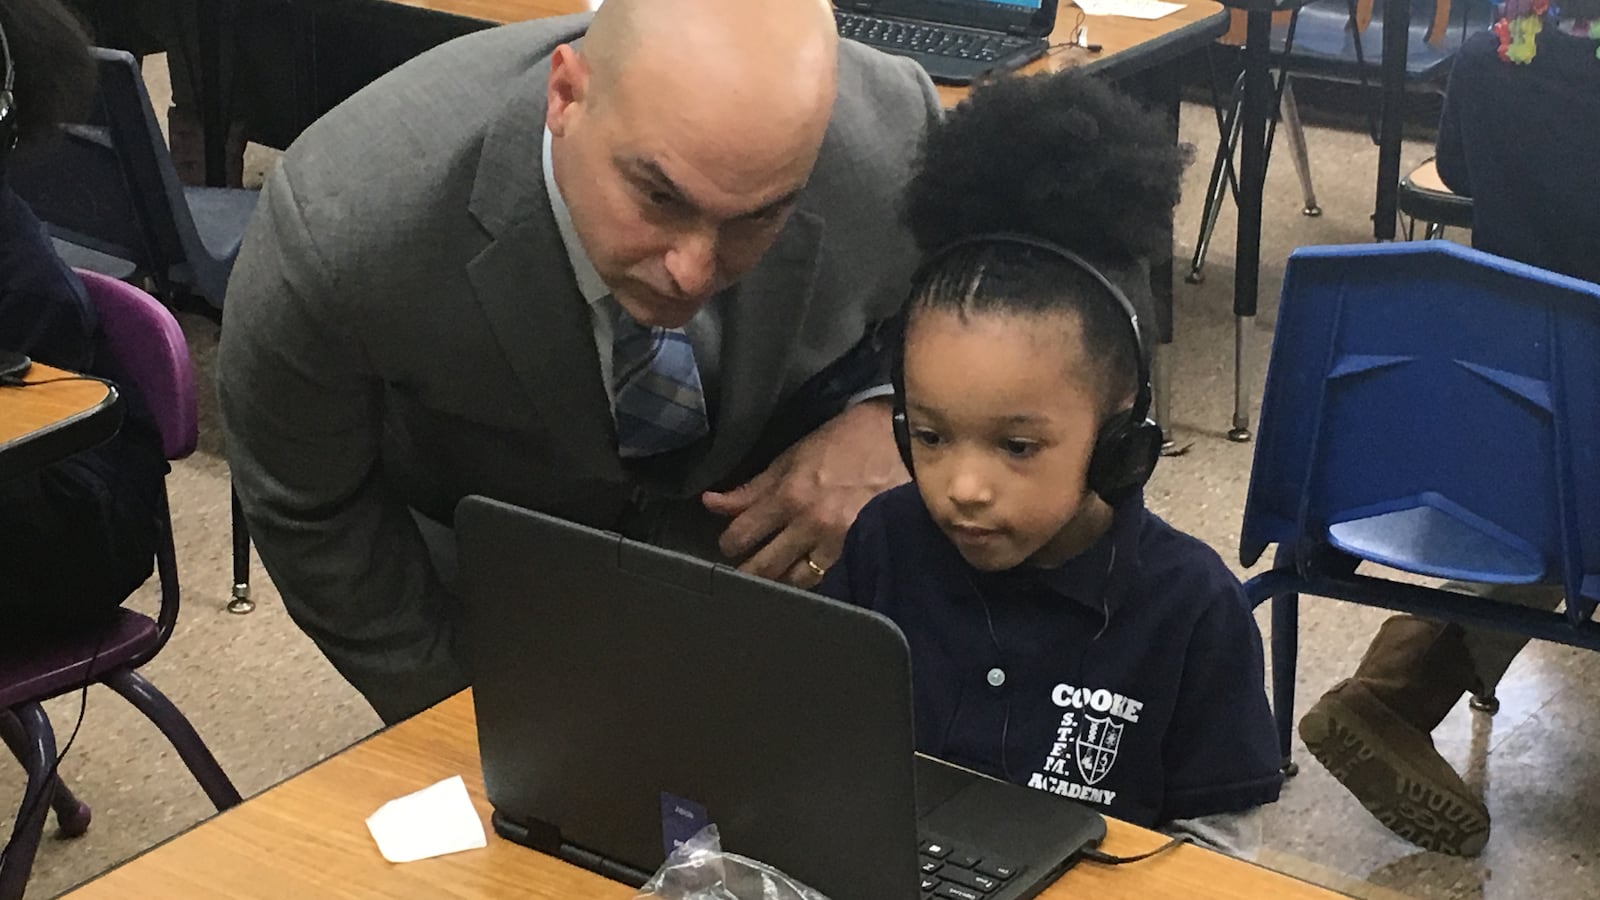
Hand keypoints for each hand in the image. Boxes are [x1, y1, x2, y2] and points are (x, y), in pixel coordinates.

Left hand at [702, 400, 908, 587]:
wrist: (905, 442)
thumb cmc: (847, 441)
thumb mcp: (794, 456)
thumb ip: (753, 487)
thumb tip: (710, 503)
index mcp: (789, 495)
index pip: (740, 536)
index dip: (729, 544)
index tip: (732, 543)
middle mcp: (810, 524)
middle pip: (763, 568)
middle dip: (749, 570)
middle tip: (749, 566)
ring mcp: (839, 543)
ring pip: (796, 583)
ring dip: (782, 579)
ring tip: (779, 572)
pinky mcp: (863, 552)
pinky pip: (830, 581)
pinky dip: (816, 580)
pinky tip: (811, 573)